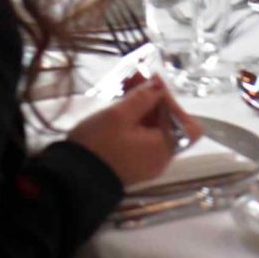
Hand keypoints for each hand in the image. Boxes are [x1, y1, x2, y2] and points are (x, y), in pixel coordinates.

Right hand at [69, 76, 198, 189]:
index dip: (173, 103)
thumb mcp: (118, 116)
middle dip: (154, 99)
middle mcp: (161, 158)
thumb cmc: (97, 145)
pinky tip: (121, 104)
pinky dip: (136, 120)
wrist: (71, 180)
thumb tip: (158, 87)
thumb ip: (142, 98)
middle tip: (136, 77)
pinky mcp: (132, 163)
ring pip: (154, 129)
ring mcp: (147, 162)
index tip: (153, 86)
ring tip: (125, 84)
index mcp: (164, 148)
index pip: (187, 124)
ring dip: (143, 106)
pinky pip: (142, 138)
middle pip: (169, 124)